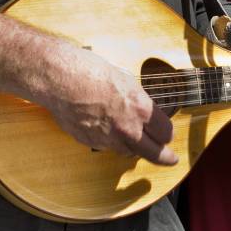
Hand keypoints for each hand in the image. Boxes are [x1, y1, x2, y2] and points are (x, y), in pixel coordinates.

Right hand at [42, 44, 176, 164]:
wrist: (60, 79)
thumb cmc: (90, 71)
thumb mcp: (124, 80)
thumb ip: (137, 101)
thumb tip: (143, 111)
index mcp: (140, 108)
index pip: (166, 132)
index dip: (167, 132)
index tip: (167, 133)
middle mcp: (127, 129)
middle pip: (155, 154)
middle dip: (165, 157)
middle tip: (171, 159)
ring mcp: (109, 139)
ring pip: (129, 152)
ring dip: (133, 146)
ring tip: (132, 136)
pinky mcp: (91, 142)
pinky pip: (107, 147)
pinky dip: (110, 141)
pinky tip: (104, 125)